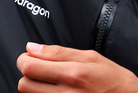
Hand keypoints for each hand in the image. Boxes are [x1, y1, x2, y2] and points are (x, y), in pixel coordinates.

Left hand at [17, 43, 137, 92]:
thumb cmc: (113, 80)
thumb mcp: (90, 57)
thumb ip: (59, 52)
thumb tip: (33, 48)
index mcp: (73, 74)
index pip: (31, 67)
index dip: (24, 60)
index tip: (29, 57)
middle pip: (25, 85)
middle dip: (27, 74)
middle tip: (38, 69)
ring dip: (34, 88)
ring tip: (48, 82)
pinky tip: (55, 91)